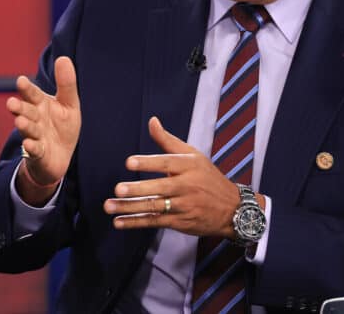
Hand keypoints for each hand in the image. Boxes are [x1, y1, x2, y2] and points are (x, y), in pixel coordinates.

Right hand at [6, 57, 80, 201]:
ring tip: (20, 121)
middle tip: (11, 103)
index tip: (21, 80)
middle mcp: (35, 118)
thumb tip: (63, 57)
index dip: (27, 88)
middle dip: (19, 107)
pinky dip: (32, 147)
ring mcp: (35, 136)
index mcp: (40, 104)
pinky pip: (34, 150)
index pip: (33, 94)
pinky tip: (29, 144)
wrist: (60, 156)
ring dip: (24, 125)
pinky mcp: (39, 154)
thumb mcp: (69, 104)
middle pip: (26, 111)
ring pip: (29, 129)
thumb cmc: (61, 126)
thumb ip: (66, 83)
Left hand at [102, 116, 259, 237]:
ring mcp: (183, 206)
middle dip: (137, 190)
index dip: (147, 163)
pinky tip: (118, 222)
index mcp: (188, 166)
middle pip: (159, 188)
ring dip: (130, 208)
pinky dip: (136, 222)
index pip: (166, 163)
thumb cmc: (208, 177)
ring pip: (154, 207)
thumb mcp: (193, 155)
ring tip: (109, 206)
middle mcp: (186, 186)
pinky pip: (155, 222)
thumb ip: (168, 140)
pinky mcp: (180, 222)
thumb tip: (152, 121)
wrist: (233, 209)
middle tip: (118, 189)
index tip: (129, 162)